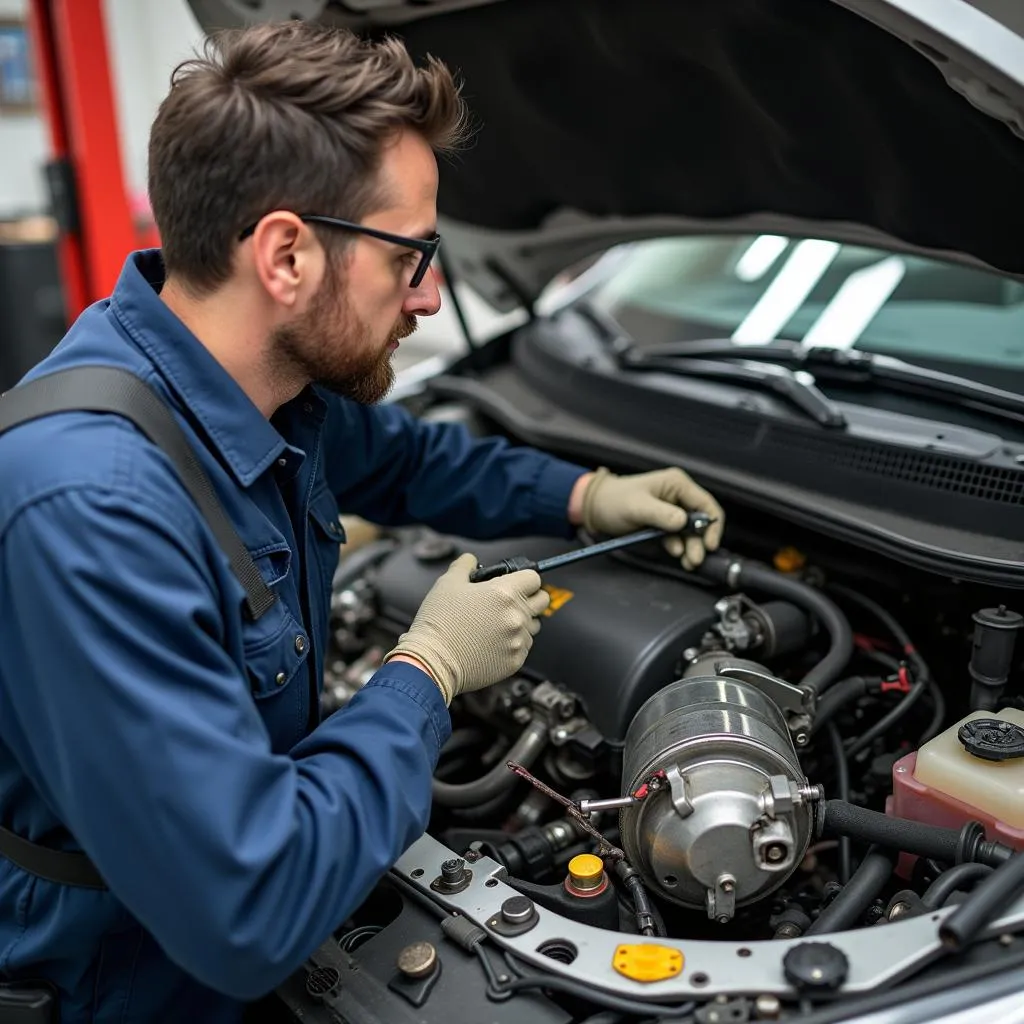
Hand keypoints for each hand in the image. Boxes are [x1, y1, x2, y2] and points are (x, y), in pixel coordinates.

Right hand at [383, 552, 549, 704]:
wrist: (432, 661)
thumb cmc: (439, 623)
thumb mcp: (447, 583)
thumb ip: (464, 566)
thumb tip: (471, 560)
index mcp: (504, 593)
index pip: (534, 578)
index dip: (523, 578)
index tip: (514, 582)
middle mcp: (517, 616)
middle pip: (542, 601)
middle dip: (529, 598)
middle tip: (509, 602)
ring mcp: (518, 640)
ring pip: (534, 626)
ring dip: (521, 622)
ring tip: (496, 624)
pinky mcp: (515, 661)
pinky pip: (524, 647)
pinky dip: (513, 643)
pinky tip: (492, 642)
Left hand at [578, 466, 723, 568]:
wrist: (595, 508)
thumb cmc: (614, 500)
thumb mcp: (637, 507)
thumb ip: (661, 514)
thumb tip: (683, 522)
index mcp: (677, 484)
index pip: (706, 504)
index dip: (712, 525)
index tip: (709, 544)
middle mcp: (678, 496)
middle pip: (701, 521)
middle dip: (699, 541)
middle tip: (694, 559)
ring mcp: (672, 511)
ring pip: (691, 532)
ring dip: (691, 547)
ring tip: (688, 562)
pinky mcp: (664, 524)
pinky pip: (678, 538)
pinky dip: (680, 548)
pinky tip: (676, 555)